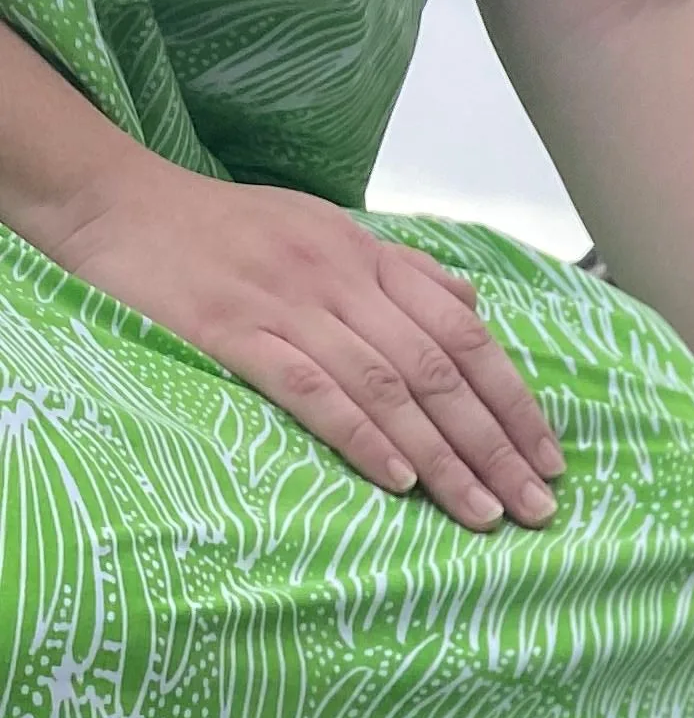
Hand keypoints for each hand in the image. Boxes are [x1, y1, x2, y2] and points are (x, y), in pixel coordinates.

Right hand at [38, 166, 560, 529]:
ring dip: (442, 458)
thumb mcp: (324, 229)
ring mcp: (286, 307)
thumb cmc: (227, 227)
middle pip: (437, 373)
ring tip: (484, 514)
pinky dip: (361, 437)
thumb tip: (473, 304)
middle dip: (494, 445)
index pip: (464, 337)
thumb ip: (399, 272)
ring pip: (386, 389)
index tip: (550, 459)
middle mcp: (338, 280)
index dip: (513, 401)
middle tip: (536, 508)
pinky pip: (311, 391)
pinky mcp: (234, 335)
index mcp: (367, 257)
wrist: (118, 203)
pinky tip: (398, 482)